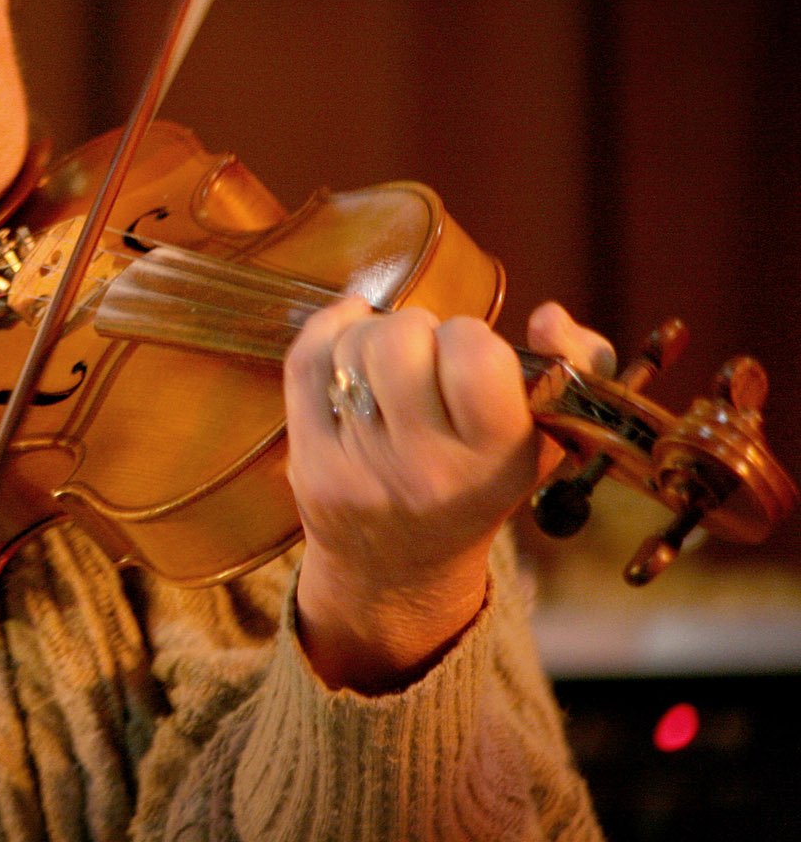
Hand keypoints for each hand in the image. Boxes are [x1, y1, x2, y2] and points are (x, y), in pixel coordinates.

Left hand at [282, 298, 612, 690]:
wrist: (400, 568)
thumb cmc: (479, 482)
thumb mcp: (547, 437)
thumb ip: (579, 367)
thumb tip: (548, 316)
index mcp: (495, 461)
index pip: (476, 356)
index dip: (470, 337)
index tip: (469, 355)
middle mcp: (425, 469)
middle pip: (400, 341)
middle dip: (416, 330)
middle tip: (425, 357)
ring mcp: (358, 466)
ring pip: (351, 346)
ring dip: (372, 336)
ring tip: (389, 366)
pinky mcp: (308, 462)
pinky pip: (305, 361)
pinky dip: (328, 331)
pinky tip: (349, 337)